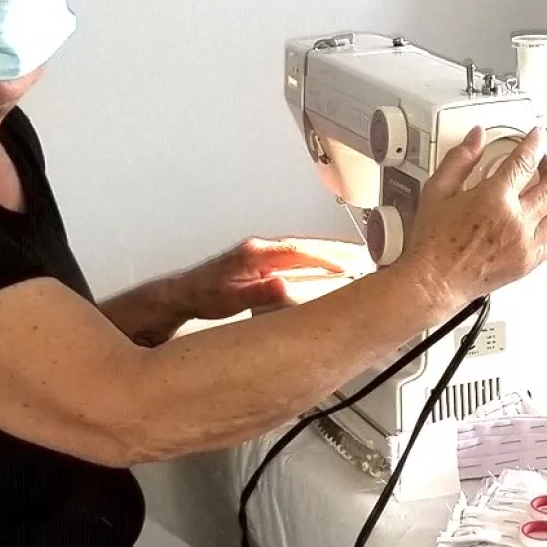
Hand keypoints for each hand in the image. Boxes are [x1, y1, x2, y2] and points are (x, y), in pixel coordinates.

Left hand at [177, 237, 373, 320]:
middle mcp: (260, 249)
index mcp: (256, 254)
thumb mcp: (230, 300)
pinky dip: (315, 258)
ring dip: (327, 253)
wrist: (184, 293)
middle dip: (335, 249)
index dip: (324, 257)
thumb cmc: (203, 295)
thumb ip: (257, 292)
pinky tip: (326, 266)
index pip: (298, 251)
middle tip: (362, 256)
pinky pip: (295, 255)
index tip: (346, 264)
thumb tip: (283, 286)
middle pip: (306, 246)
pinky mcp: (262, 261)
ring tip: (353, 259)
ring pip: (302, 249)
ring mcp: (262, 253)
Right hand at [396, 126, 546, 309]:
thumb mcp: (437, 190)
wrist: (434, 281)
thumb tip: (476, 137)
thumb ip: (459, 159)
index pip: (525, 160)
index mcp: (494, 198)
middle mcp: (515, 220)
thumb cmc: (433, 242)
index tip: (537, 137)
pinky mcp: (527, 262)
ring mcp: (525, 243)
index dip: (536, 142)